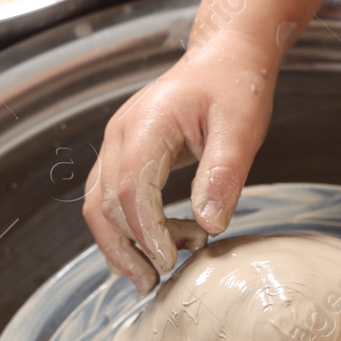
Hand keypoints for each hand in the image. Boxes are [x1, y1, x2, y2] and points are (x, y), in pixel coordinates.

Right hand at [82, 34, 277, 292]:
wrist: (224, 59)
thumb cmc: (235, 88)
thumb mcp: (242, 129)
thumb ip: (224, 175)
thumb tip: (210, 225)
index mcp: (148, 124)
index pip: (131, 189)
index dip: (146, 231)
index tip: (169, 262)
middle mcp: (120, 134)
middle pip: (103, 204)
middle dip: (127, 249)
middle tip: (157, 281)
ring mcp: (116, 144)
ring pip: (98, 205)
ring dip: (122, 244)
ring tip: (157, 271)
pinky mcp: (122, 154)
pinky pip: (109, 198)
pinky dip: (126, 229)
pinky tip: (156, 246)